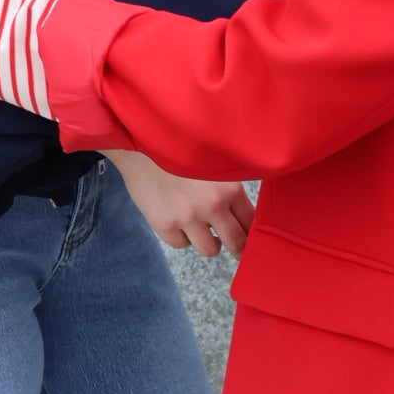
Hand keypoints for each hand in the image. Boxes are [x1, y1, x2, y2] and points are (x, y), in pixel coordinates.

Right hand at [104, 150, 253, 258]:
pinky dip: (182, 236)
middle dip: (239, 248)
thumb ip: (230, 186)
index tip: (250, 236)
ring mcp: (188, 217)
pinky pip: (182, 244)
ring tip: (202, 228)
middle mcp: (212, 205)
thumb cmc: (180, 151)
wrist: (141, 144)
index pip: (252, 222)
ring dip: (209, 242)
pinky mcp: (165, 224)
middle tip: (237, 249)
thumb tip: (244, 214)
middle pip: (237, 242)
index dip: (252, 232)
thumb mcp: (214, 162)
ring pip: (210, 249)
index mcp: (230, 188)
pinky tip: (178, 219)